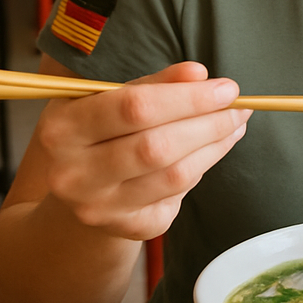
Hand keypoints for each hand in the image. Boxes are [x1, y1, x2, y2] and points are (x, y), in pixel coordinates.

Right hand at [35, 61, 250, 241]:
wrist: (78, 184)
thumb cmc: (101, 128)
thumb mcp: (112, 96)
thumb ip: (155, 83)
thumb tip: (198, 73)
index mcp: (62, 128)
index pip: (135, 108)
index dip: (188, 98)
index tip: (228, 88)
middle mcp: (72, 174)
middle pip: (157, 147)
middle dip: (209, 124)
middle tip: (240, 108)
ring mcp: (96, 208)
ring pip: (173, 176)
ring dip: (214, 146)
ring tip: (234, 124)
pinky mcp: (124, 229)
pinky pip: (176, 197)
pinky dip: (200, 169)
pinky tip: (211, 151)